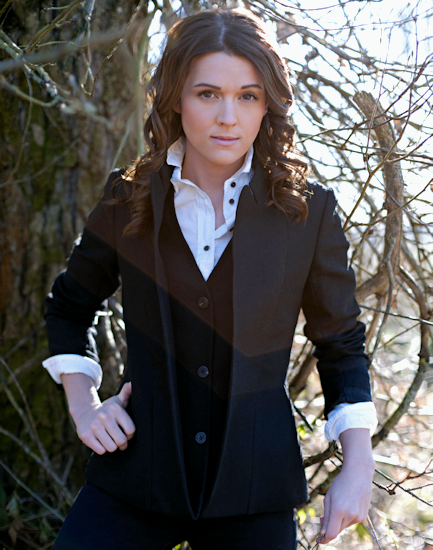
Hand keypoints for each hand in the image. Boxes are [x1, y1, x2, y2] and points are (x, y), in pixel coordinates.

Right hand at [62, 375, 135, 454]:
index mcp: (115, 409)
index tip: (127, 434)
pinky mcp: (86, 436)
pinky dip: (103, 449)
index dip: (130, 435)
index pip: (131, 430)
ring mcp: (94, 426)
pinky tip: (102, 443)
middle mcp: (105, 417)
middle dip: (123, 445)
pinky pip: (101, 451)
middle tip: (121, 443)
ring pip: (111, 448)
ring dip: (113, 448)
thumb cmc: (107, 410)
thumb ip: (127, 393)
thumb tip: (132, 384)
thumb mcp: (117, 401)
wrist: (84, 412)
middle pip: (121, 440)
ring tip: (112, 443)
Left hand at [318, 428, 374, 543]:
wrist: (359, 474)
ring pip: (344, 526)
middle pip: (337, 530)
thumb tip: (324, 533)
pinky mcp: (364, 517)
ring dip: (338, 521)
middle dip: (329, 527)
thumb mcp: (328, 498)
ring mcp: (359, 517)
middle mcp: (350, 516)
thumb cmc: (340, 484)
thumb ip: (327, 517)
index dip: (324, 539)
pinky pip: (351, 522)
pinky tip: (347, 505)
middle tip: (323, 517)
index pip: (331, 534)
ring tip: (338, 504)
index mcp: (339, 510)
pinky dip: (346, 517)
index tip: (318, 540)